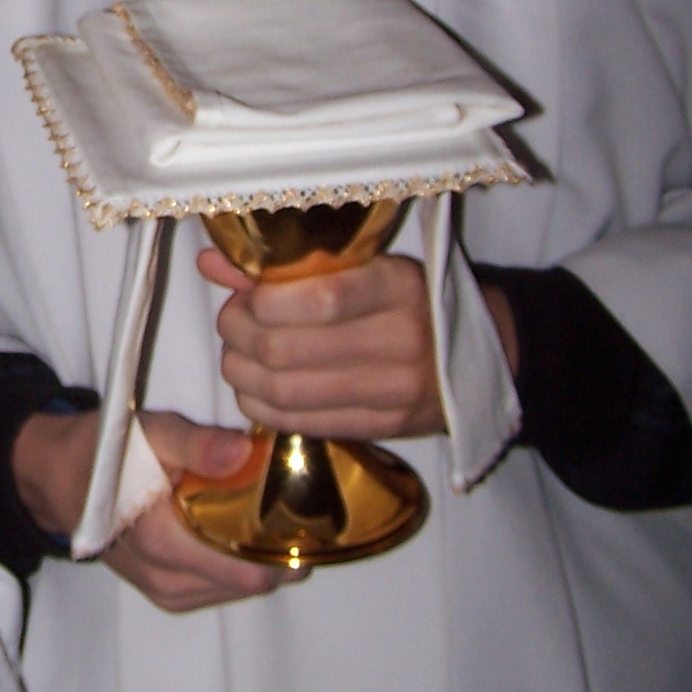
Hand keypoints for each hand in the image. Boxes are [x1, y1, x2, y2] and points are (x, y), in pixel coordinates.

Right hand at [12, 406, 289, 613]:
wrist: (56, 479)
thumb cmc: (103, 452)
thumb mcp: (148, 433)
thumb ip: (196, 444)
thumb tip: (244, 452)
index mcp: (164, 543)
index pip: (247, 571)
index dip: (286, 550)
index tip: (307, 517)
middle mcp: (167, 578)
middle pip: (249, 583)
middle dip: (278, 552)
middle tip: (297, 511)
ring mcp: (164, 590)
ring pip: (234, 590)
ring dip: (257, 560)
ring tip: (271, 519)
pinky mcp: (162, 592)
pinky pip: (214, 589)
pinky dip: (233, 566)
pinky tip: (238, 534)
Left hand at [202, 246, 445, 439]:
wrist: (480, 352)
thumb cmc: (410, 298)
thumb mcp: (365, 268)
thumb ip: (286, 268)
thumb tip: (211, 263)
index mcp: (398, 286)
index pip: (318, 298)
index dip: (262, 302)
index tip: (245, 297)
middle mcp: (401, 340)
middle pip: (287, 351)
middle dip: (238, 336)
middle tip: (231, 323)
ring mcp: (394, 391)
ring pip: (286, 393)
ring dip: (242, 374)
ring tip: (238, 354)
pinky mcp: (384, 428)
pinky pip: (303, 424)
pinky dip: (263, 407)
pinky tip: (256, 390)